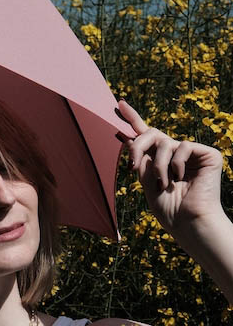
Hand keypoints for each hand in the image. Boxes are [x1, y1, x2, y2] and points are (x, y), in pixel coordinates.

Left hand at [118, 99, 223, 239]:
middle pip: (151, 133)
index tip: (119, 103)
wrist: (188, 222)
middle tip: (133, 166)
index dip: (132, 117)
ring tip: (163, 184)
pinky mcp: (207, 154)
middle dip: (138, 146)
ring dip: (158, 165)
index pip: (145, 134)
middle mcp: (175, 153)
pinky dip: (176, 163)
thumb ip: (141, 160)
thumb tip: (131, 138)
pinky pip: (182, 146)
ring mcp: (191, 153)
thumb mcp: (146, 181)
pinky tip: (181, 178)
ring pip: (164, 142)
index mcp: (159, 159)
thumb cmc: (168, 208)